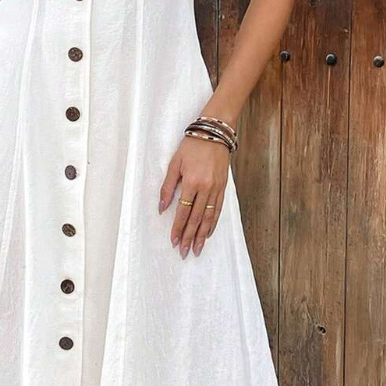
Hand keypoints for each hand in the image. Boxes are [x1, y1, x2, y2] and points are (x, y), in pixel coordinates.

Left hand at [159, 135, 229, 257]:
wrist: (215, 133)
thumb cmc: (191, 146)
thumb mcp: (175, 164)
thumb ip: (167, 187)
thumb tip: (162, 208)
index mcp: (192, 182)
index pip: (183, 211)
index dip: (177, 228)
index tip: (173, 241)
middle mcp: (206, 188)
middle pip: (196, 219)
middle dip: (189, 237)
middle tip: (184, 252)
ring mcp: (216, 189)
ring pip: (209, 218)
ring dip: (201, 235)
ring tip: (196, 249)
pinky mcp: (223, 188)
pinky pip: (218, 210)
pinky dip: (213, 223)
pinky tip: (207, 233)